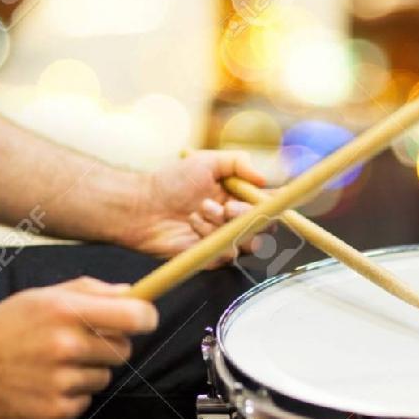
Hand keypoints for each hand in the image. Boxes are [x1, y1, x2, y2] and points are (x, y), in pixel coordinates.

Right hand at [0, 277, 157, 418]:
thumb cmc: (6, 324)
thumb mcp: (44, 295)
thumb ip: (91, 290)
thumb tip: (131, 294)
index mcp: (66, 310)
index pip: (134, 316)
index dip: (146, 317)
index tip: (143, 318)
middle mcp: (65, 345)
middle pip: (124, 350)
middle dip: (111, 344)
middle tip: (83, 341)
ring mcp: (59, 381)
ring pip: (106, 376)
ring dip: (90, 370)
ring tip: (57, 361)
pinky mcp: (53, 411)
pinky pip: (87, 399)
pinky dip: (74, 392)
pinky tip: (48, 381)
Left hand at [123, 150, 264, 266]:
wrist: (143, 205)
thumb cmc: (170, 181)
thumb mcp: (206, 161)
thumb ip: (239, 163)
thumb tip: (264, 178)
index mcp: (238, 196)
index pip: (268, 203)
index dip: (275, 202)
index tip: (274, 198)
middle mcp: (234, 219)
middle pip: (265, 226)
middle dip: (248, 215)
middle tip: (228, 206)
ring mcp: (223, 239)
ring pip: (249, 242)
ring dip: (225, 224)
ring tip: (200, 210)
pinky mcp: (211, 257)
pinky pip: (227, 254)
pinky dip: (210, 235)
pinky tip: (192, 223)